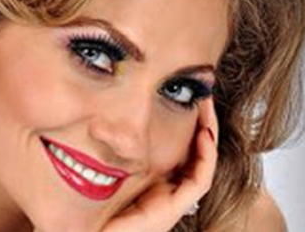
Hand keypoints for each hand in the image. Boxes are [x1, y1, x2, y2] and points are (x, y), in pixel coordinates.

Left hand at [98, 97, 219, 231]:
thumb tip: (102, 115)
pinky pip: (200, 180)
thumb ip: (112, 146)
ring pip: (204, 162)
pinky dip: (205, 157)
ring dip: (209, 133)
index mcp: (158, 178)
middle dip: (204, 122)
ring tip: (207, 107)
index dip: (190, 123)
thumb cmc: (96, 203)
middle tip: (205, 96)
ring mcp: (174, 199)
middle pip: (198, 151)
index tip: (188, 97)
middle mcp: (170, 188)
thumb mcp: (107, 164)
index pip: (183, 147)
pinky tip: (203, 135)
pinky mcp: (174, 208)